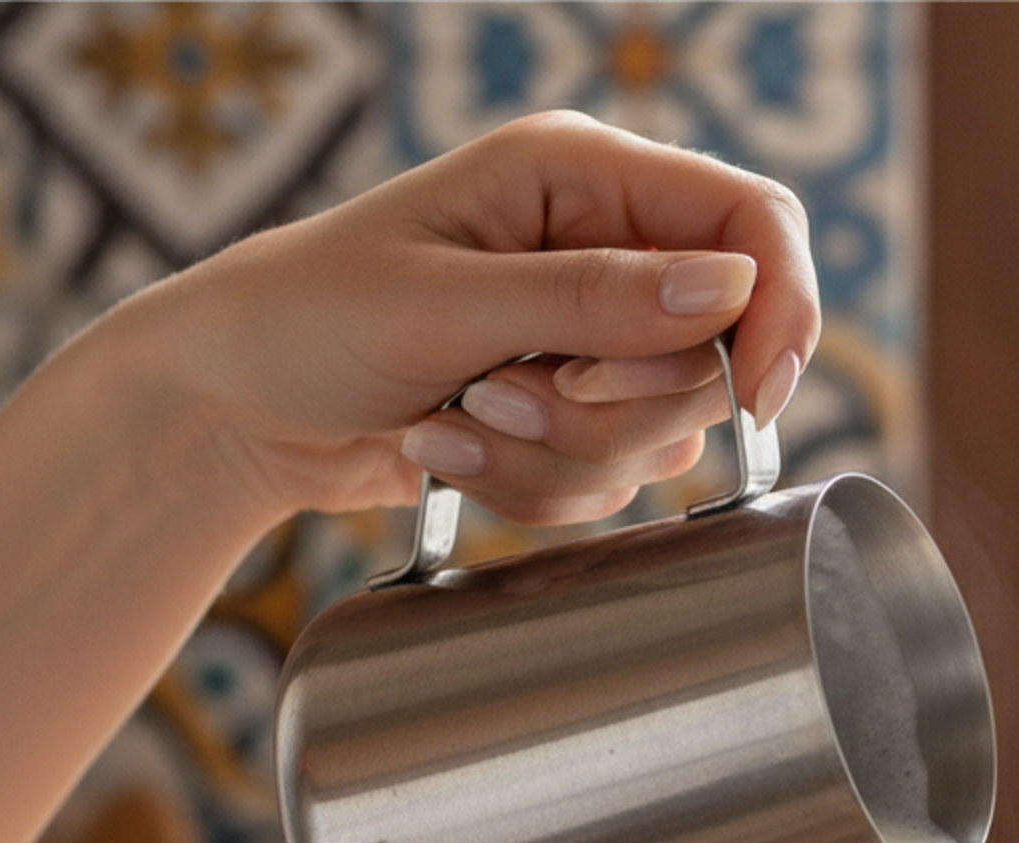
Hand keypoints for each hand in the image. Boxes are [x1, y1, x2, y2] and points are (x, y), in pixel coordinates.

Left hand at [162, 110, 819, 527]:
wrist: (237, 407)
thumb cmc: (308, 318)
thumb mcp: (445, 301)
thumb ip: (591, 296)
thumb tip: (730, 291)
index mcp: (581, 176)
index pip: (753, 225)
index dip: (781, 310)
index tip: (761, 397)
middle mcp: (605, 253)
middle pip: (715, 354)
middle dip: (616, 404)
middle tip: (509, 390)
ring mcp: (591, 341)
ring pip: (663, 434)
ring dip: (559, 454)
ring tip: (455, 418)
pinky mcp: (571, 416)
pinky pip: (612, 484)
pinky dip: (534, 488)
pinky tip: (452, 449)